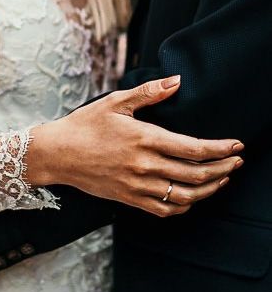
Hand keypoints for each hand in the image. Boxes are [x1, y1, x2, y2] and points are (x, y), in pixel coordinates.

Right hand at [26, 76, 243, 216]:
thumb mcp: (114, 102)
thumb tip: (177, 81)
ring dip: (210, 189)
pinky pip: (166, 210)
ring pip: (186, 196)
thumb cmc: (83, 125)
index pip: (194, 149)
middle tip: (236, 162)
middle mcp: (145, 165)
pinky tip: (191, 197)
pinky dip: (184, 206)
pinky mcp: (129, 198)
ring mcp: (137, 185)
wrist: (56, 153)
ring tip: (221, 179)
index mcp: (144, 138)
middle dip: (224, 169)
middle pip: (197, 174)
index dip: (221, 149)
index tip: (236, 145)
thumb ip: (149, 92)